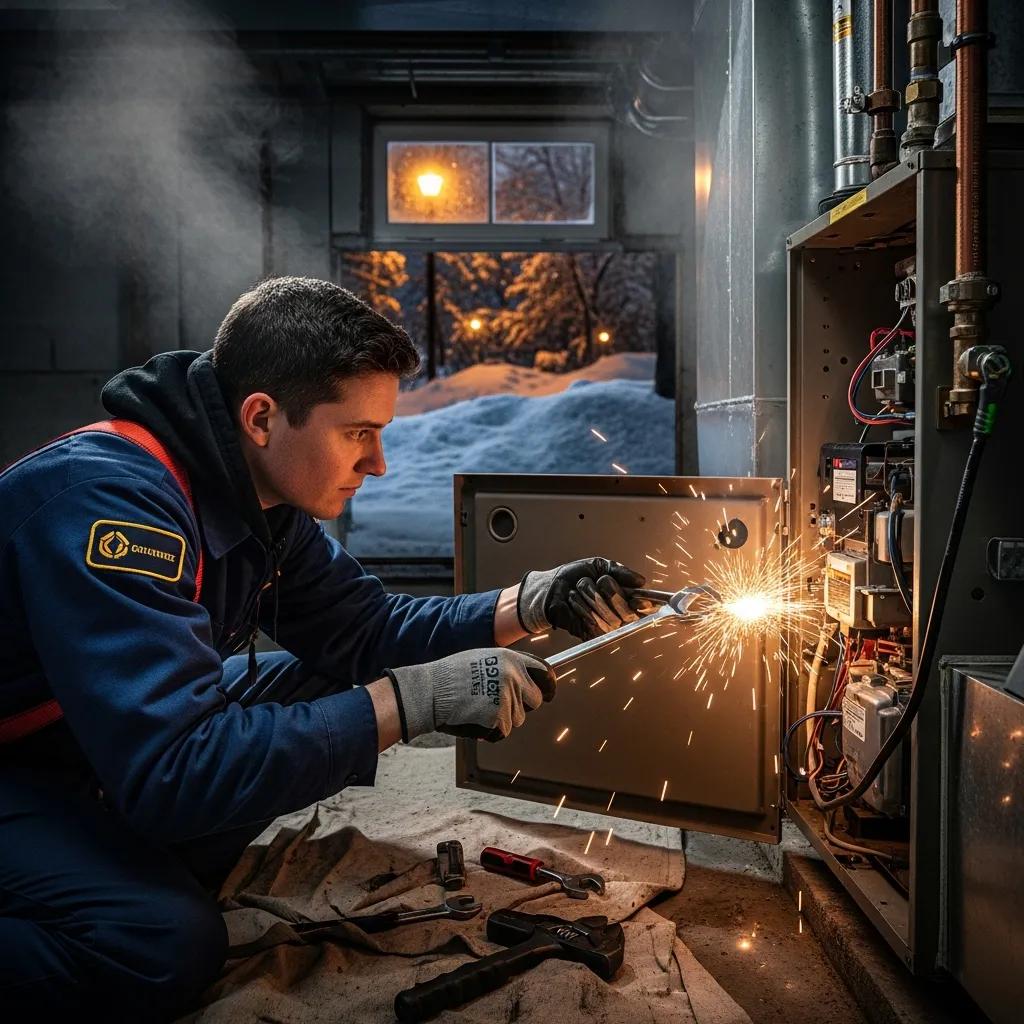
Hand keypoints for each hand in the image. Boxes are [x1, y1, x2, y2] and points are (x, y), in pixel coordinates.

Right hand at [386, 648, 555, 742]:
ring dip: (502, 719)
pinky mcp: (499, 716)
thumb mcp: (482, 659)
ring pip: (518, 719)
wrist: (431, 690)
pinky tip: (475, 718)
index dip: (548, 686)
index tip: (549, 693)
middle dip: (521, 706)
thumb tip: (522, 679)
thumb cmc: (450, 676)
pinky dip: (491, 731)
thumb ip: (505, 667)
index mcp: (511, 658)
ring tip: (478, 708)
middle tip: (500, 706)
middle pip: (535, 700)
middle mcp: (513, 675)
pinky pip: (504, 731)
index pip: (544, 672)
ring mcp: (507, 696)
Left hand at [517, 556, 647, 640]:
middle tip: (598, 582)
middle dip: (611, 591)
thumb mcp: (599, 566)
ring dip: (590, 595)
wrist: (551, 586)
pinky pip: (592, 622)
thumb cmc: (575, 576)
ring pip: (607, 614)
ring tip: (580, 590)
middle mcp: (618, 615)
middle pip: (626, 611)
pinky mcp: (590, 634)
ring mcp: (605, 626)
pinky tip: (573, 602)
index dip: (642, 604)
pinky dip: (580, 605)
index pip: (644, 607)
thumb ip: (620, 571)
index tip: (636, 599)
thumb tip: (641, 581)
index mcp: (625, 597)